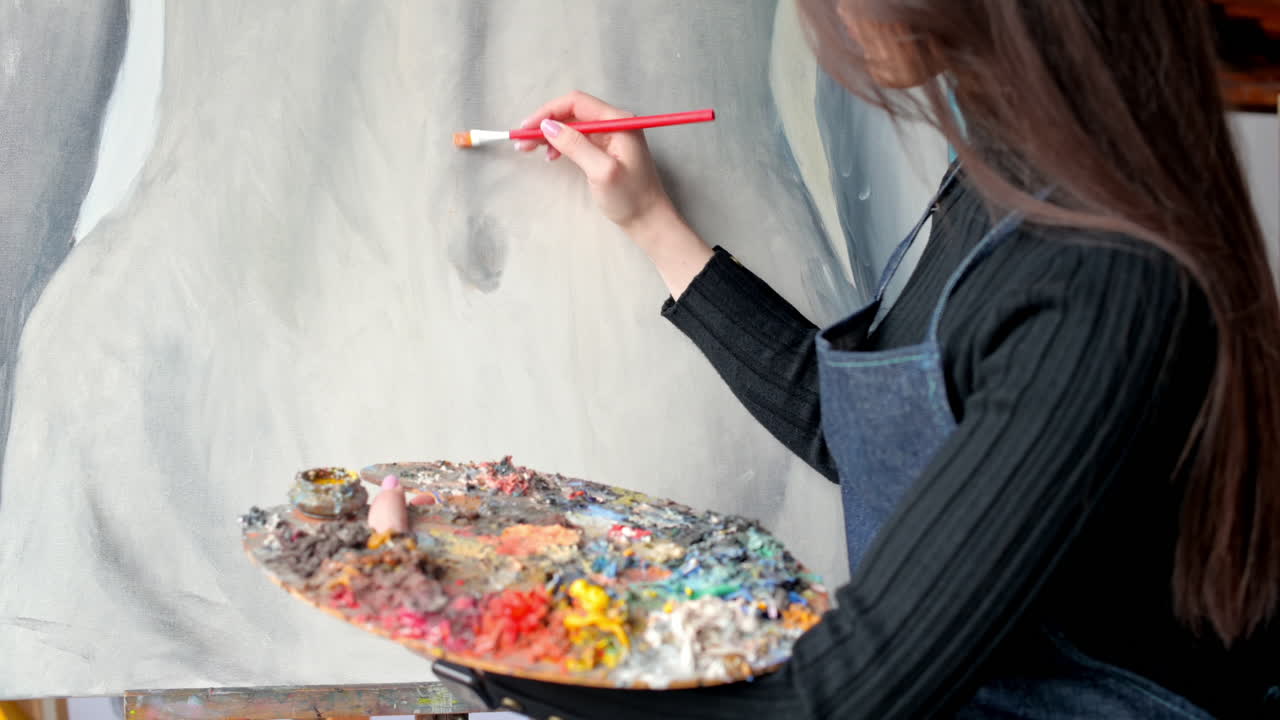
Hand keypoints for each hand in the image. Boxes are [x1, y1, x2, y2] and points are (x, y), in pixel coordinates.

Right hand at [518, 91, 714, 298]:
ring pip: (573, 126)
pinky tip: (552, 156)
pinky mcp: (607, 150)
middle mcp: (616, 123)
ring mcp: (612, 136)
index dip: (548, 112)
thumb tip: (547, 125)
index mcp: (619, 121)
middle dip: (546, 124)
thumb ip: (576, 146)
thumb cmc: (630, 198)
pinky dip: (562, 144)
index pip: (576, 103)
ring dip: (551, 135)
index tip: (526, 127)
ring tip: (530, 149)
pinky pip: (579, 139)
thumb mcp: (601, 172)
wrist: (649, 221)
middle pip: (573, 112)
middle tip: (522, 141)